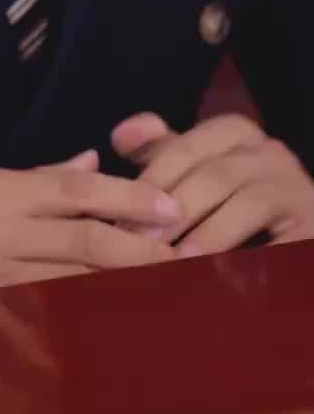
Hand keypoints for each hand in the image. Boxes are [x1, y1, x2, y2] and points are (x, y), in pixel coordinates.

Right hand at [0, 150, 180, 307]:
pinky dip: (84, 312)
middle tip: (179, 250)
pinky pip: (48, 314)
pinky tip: (112, 311)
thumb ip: (37, 178)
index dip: (127, 198)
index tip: (168, 208)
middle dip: (138, 246)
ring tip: (160, 280)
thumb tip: (93, 162)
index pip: (73, 189)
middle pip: (83, 238)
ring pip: (74, 280)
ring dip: (120, 282)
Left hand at [112, 113, 313, 257]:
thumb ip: (161, 152)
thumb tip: (120, 135)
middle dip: (173, 208)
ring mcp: (297, 187)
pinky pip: (281, 242)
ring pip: (249, 203)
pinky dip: (249, 260)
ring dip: (208, 234)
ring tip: (175, 261)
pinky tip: (221, 279)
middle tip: (140, 242)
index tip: (121, 212)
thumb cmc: (233, 205)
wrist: (292, 238)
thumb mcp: (196, 170)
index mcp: (237, 134)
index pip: (188, 145)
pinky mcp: (313, 225)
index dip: (153, 177)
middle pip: (215, 173)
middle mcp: (270, 153)